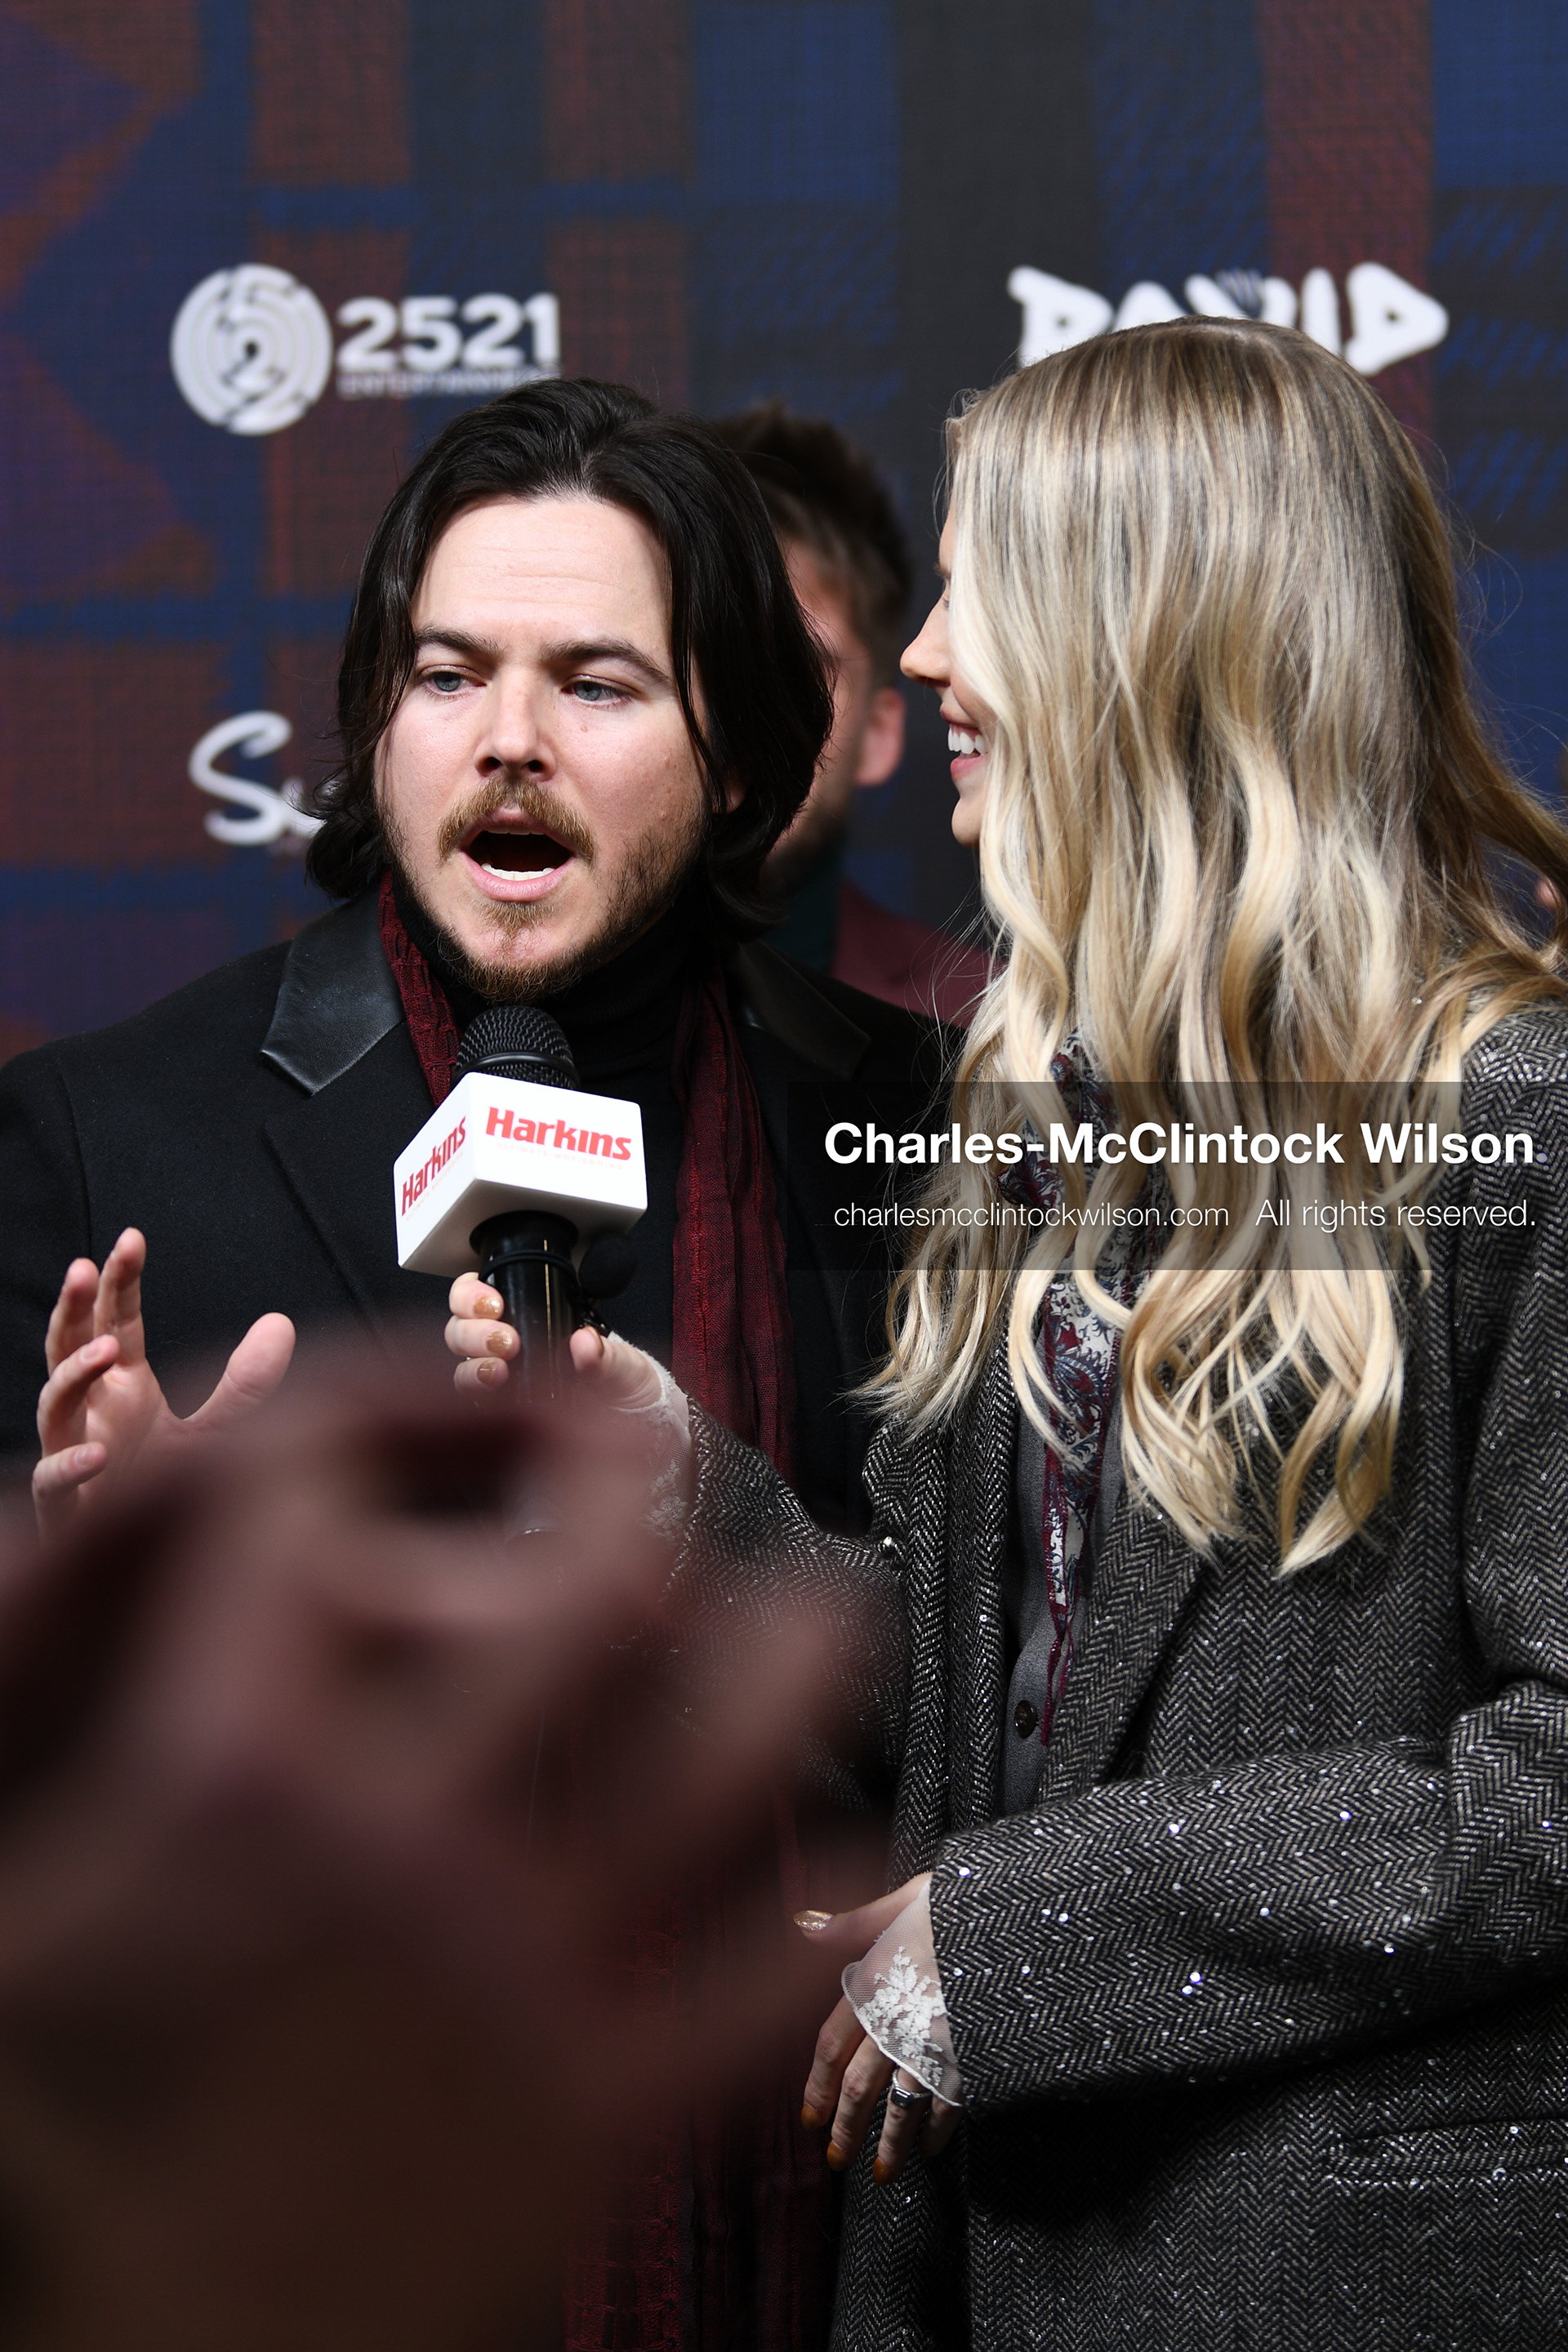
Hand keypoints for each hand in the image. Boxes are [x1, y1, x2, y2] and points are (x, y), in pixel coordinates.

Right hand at [0, 1353, 842, 2349]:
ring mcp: (517, 1976)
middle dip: (629, 1486)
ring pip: (719, 1752)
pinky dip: (801, 1912)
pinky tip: (827, 1865)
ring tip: (824, 1610)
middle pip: (585, 1585)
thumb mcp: (13, 1899)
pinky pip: (749, 1980)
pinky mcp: (595, 2120)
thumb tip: (111, 1545)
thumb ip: (71, 1725)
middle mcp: (401, 1841)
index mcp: (235, 1770)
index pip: (322, 1505)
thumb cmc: (42, 2147)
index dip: (377, 1420)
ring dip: (788, 1663)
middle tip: (653, 1453)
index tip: (427, 1415)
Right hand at [33, 1228, 294, 1539]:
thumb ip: (245, 1383)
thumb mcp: (217, 1431)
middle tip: (85, 1268)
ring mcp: (73, 1451)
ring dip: (72, 1374)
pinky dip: (70, 1466)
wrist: (149, 1564)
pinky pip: (54, 1480)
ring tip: (105, 1351)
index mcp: (124, 1387)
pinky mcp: (65, 1505)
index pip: (115, 1321)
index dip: (120, 1281)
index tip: (133, 1238)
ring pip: (53, 1404)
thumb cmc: (165, 1489)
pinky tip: (96, 1453)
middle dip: (73, 1307)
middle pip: (69, 1346)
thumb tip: (281, 1323)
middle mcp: (93, 1412)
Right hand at [445, 1275, 675, 1413]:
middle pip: (460, 1329)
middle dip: (474, 1330)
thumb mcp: (624, 1365)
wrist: (633, 1426)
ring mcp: (501, 1382)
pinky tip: (495, 1396)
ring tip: (499, 1370)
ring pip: (461, 1366)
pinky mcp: (500, 1415)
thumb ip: (607, 1354)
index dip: (472, 1294)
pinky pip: (472, 1404)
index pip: (479, 1296)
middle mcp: (506, 1348)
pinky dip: (478, 1397)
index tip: (494, 1303)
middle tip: (506, 1340)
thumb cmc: (623, 1384)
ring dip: (473, 1366)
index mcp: (531, 1319)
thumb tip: (585, 1342)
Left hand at [797, 1876, 961, 2182]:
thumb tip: (803, 1924)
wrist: (1010, 1920)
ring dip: (888, 2146)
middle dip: (846, 2129)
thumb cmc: (956, 1904)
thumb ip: (854, 1924)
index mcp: (871, 1984)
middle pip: (858, 2088)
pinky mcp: (967, 2061)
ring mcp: (930, 2046)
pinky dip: (936, 2132)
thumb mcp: (902, 1901)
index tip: (809, 2118)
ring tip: (881, 2175)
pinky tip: (931, 2149)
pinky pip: (946, 2107)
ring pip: (899, 2108)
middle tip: (836, 2161)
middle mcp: (893, 2022)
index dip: (816, 2085)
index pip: (830, 2046)